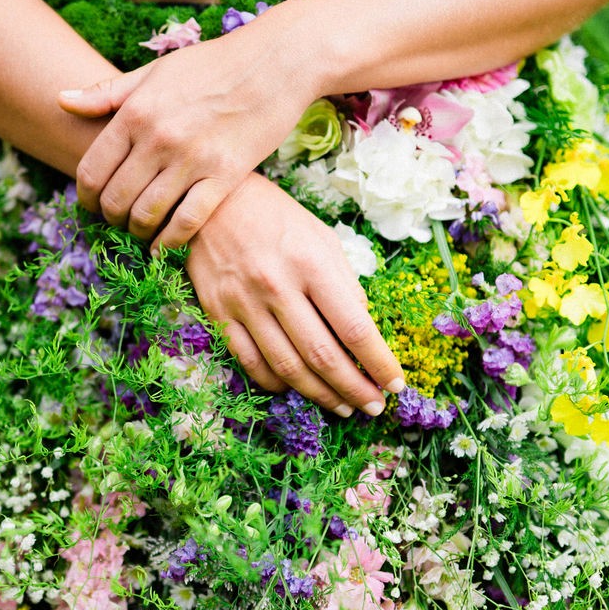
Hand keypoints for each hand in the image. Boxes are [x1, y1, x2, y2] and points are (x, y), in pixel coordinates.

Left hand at [59, 14, 317, 252]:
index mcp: (135, 112)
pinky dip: (168, 243)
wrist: (275, 63)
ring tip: (140, 228)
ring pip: (146, 216)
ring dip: (136, 231)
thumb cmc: (213, 64)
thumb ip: (107, 92)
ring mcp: (191, 160)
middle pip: (114, 200)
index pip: (91, 170)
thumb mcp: (155, 72)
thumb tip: (60, 100)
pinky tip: (163, 246)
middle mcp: (158, 138)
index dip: (85, 197)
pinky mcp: (224, 178)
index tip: (91, 204)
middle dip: (109, 218)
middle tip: (116, 220)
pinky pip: (185, 224)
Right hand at [184, 173, 404, 414]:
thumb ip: (344, 284)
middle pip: (322, 356)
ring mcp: (244, 303)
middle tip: (373, 407)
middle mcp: (277, 286)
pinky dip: (276, 384)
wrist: (213, 202)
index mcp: (312, 264)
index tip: (396, 384)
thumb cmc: (277, 218)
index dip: (378, 362)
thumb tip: (362, 330)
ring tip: (343, 407)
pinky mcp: (218, 313)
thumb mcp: (322, 238)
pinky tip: (296, 390)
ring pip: (287, 367)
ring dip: (320, 395)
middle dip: (354, 389)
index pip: (354, 327)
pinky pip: (250, 362)